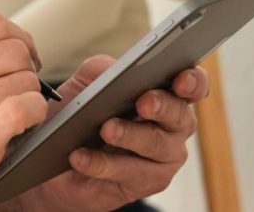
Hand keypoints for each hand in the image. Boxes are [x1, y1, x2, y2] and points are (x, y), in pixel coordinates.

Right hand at [0, 12, 48, 210]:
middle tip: (21, 81)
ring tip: (17, 106)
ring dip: (30, 93)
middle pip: (12, 49)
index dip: (15, 34)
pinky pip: (25, 109)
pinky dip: (35, 112)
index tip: (20, 49)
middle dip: (26, 65)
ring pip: (23, 79)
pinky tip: (27, 120)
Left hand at [12, 55, 208, 211]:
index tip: (181, 79)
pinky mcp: (145, 184)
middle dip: (162, 106)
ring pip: (156, 145)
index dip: (193, 81)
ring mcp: (164, 158)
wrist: (60, 152)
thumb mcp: (86, 82)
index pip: (192, 85)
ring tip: (106, 129)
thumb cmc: (82, 110)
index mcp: (165, 94)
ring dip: (130, 136)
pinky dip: (101, 163)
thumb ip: (102, 69)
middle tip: (143, 102)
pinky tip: (80, 156)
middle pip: (180, 116)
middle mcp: (173, 126)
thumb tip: (115, 70)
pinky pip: (127, 173)